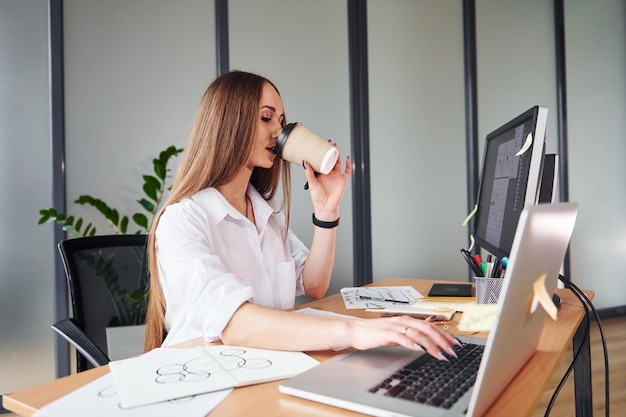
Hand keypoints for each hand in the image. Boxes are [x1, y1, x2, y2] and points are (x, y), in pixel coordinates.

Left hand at [303, 142, 351, 220]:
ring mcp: (336, 176)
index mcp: (320, 174)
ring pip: (338, 163)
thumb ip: (309, 173)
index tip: (319, 145)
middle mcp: (328, 174)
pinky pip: (347, 171)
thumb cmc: (317, 198)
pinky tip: (347, 158)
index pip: (320, 160)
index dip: (321, 153)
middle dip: (330, 151)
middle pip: (330, 159)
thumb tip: (305, 162)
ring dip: (338, 155)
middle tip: (329, 143)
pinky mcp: (342, 180)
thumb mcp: (311, 183)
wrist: (326, 207)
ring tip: (335, 148)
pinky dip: (348, 164)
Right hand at [346, 315, 460, 360]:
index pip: (430, 326)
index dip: (444, 334)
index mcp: (407, 320)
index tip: (456, 343)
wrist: (355, 331)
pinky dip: (412, 342)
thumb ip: (411, 331)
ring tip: (440, 354)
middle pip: (427, 328)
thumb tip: (427, 329)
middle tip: (452, 351)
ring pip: (417, 333)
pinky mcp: (385, 333)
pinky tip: (420, 349)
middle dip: (442, 340)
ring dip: (431, 344)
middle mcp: (402, 321)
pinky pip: (401, 337)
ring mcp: (394, 326)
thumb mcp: (397, 331)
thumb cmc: (375, 332)